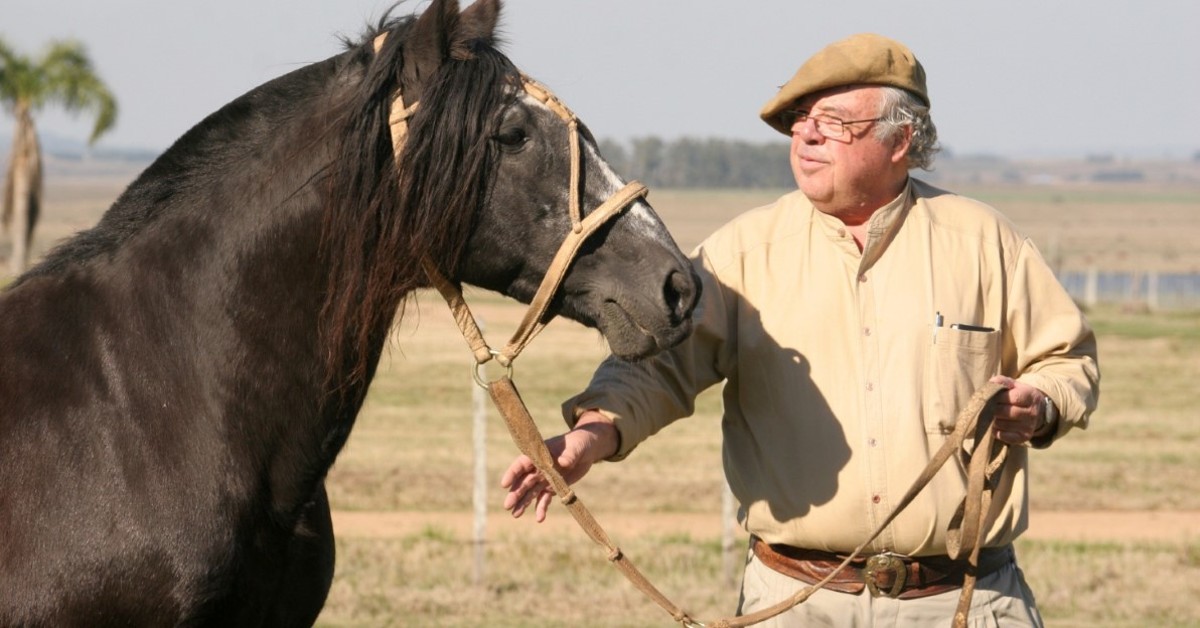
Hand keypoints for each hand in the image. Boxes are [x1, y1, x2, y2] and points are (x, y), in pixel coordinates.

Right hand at [499, 412, 618, 521]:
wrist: (587, 450)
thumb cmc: (578, 443)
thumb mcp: (575, 447)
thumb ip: (569, 455)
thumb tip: (563, 463)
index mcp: (539, 454)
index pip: (522, 463)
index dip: (513, 473)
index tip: (505, 484)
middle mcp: (538, 468)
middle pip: (524, 481)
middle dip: (515, 493)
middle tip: (508, 506)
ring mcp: (544, 478)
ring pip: (530, 492)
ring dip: (523, 504)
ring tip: (515, 515)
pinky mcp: (553, 487)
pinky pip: (544, 499)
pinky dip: (541, 508)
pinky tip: (540, 519)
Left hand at [987, 375, 1050, 444]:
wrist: (1036, 410)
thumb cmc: (1019, 395)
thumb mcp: (1014, 385)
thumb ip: (1002, 381)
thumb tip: (992, 382)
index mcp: (1031, 396)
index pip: (1014, 398)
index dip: (999, 397)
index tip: (990, 397)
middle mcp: (1032, 412)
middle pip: (1006, 412)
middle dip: (992, 409)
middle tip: (985, 407)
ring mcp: (1029, 426)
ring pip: (1003, 424)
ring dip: (992, 420)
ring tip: (989, 416)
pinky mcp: (1024, 437)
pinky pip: (1004, 436)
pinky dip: (995, 431)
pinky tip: (994, 425)